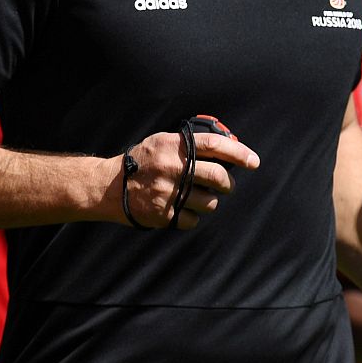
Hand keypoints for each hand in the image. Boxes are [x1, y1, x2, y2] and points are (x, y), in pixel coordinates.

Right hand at [117, 130, 259, 228]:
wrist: (108, 186)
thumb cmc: (140, 162)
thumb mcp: (159, 142)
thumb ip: (186, 144)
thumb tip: (226, 149)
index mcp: (172, 146)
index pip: (214, 145)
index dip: (238, 152)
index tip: (253, 161)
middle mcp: (172, 167)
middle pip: (218, 177)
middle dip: (228, 184)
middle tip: (226, 185)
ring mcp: (168, 192)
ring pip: (210, 202)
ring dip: (209, 202)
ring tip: (197, 198)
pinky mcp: (164, 214)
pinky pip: (193, 220)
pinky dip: (191, 217)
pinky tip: (180, 209)